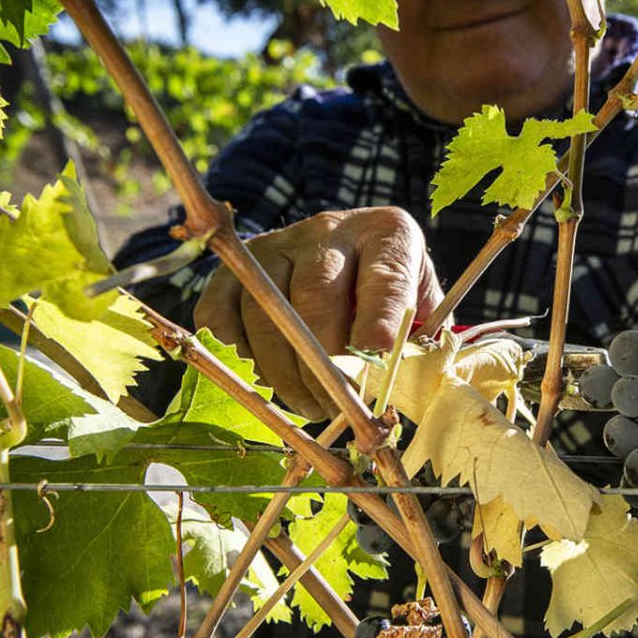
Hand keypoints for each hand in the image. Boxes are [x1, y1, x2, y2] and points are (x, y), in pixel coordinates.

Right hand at [193, 207, 443, 419]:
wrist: (346, 260)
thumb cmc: (389, 299)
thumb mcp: (418, 311)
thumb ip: (413, 344)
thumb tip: (393, 389)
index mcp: (387, 235)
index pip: (384, 276)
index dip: (379, 319)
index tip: (375, 357)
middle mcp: (329, 230)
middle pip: (315, 293)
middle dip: (324, 361)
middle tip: (336, 406)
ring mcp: (276, 245)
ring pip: (264, 309)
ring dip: (284, 371)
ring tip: (310, 406)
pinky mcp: (233, 269)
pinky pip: (219, 316)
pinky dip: (237, 358)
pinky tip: (266, 384)